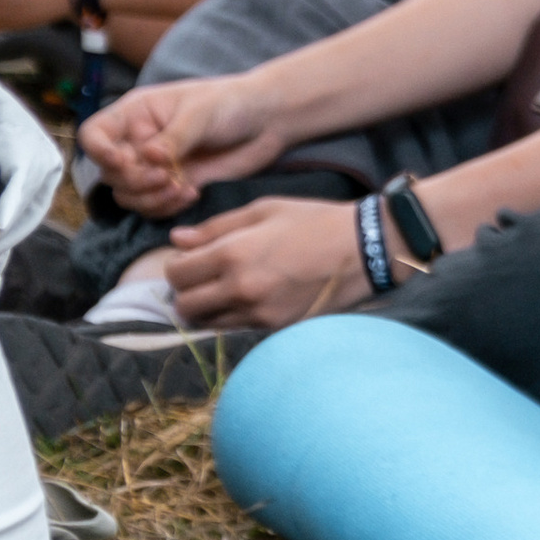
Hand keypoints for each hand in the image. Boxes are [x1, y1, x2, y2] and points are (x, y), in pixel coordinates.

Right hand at [81, 69, 293, 215]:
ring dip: (149, 199)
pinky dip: (166, 207)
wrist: (267, 121)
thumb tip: (149, 156)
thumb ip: (174, 136)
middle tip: (165, 177)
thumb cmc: (232, 103)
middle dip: (135, 181)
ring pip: (128, 195)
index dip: (99, 153)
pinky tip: (192, 193)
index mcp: (136, 114)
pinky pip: (153, 206)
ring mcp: (155, 166)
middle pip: (110, 174)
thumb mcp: (201, 112)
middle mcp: (139, 142)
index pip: (94, 135)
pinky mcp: (174, 185)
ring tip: (180, 188)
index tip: (123, 162)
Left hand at [159, 196, 364, 329]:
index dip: (177, 266)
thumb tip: (176, 239)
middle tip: (203, 279)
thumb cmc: (314, 221)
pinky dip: (234, 317)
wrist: (363, 249)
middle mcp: (240, 288)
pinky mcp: (276, 328)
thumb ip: (215, 227)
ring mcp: (259, 313)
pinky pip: (237, 329)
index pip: (177, 274)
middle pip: (185, 306)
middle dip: (186, 292)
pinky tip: (251, 299)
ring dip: (207, 309)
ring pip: (207, 324)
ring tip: (225, 291)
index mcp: (233, 253)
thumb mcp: (264, 210)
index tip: (191, 260)